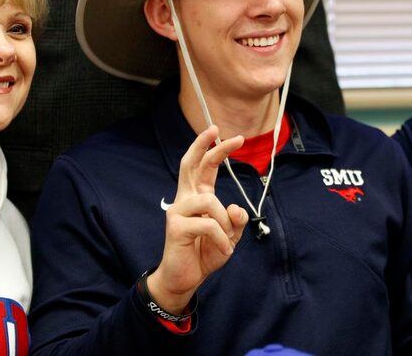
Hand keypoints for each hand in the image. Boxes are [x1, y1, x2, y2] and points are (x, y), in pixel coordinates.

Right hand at [148, 125, 248, 313]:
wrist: (185, 279)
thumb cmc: (205, 254)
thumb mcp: (229, 236)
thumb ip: (236, 221)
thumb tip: (235, 208)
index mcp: (196, 197)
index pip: (202, 166)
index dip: (213, 149)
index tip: (229, 136)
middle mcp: (184, 199)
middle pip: (191, 164)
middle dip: (205, 146)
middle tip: (219, 132)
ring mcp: (177, 211)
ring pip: (210, 202)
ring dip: (225, 223)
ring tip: (226, 241)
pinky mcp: (176, 227)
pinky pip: (208, 225)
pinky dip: (221, 239)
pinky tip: (221, 251)